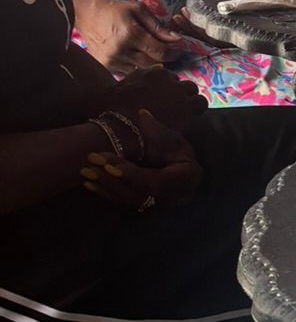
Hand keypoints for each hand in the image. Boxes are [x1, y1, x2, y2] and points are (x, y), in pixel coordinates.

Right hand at [73, 0, 182, 71]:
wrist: (86, 13)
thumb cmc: (115, 9)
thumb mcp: (139, 10)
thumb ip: (158, 26)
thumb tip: (177, 39)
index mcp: (130, 34)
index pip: (160, 52)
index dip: (173, 53)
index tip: (180, 51)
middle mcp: (120, 50)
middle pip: (152, 64)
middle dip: (164, 60)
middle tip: (170, 55)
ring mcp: (111, 60)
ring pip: (141, 70)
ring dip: (151, 65)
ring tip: (153, 56)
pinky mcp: (104, 66)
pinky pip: (128, 72)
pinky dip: (136, 67)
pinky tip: (138, 58)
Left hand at [82, 108, 202, 210]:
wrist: (184, 170)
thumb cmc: (180, 153)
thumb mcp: (173, 139)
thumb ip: (157, 130)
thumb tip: (142, 114)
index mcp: (185, 178)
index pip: (157, 181)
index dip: (133, 175)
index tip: (111, 166)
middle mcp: (172, 197)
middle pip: (138, 193)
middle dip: (112, 178)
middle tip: (92, 162)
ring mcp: (158, 205)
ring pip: (129, 200)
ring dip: (106, 186)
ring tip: (85, 172)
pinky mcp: (144, 207)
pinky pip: (123, 203)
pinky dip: (106, 193)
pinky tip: (89, 184)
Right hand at [107, 69, 205, 127]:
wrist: (121, 126)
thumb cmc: (113, 108)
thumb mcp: (120, 86)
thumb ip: (138, 76)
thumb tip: (158, 67)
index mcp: (156, 74)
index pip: (171, 78)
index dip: (168, 90)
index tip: (163, 100)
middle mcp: (171, 81)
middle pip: (187, 86)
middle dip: (183, 96)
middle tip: (175, 108)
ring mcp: (181, 95)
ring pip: (197, 95)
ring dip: (193, 104)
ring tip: (184, 115)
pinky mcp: (187, 109)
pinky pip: (200, 107)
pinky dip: (196, 112)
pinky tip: (187, 121)